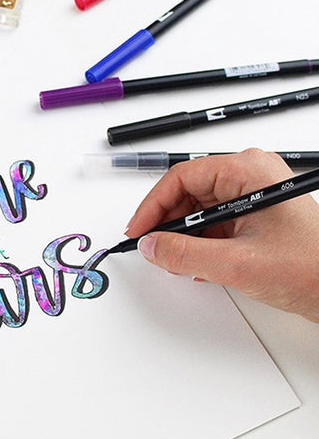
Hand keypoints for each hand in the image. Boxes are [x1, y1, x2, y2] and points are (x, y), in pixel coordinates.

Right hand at [124, 148, 318, 322]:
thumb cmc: (315, 267)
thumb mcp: (238, 263)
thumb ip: (185, 255)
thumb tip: (151, 246)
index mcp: (248, 171)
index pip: (182, 177)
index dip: (153, 205)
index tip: (138, 230)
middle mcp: (249, 178)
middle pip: (188, 192)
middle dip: (167, 223)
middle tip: (152, 247)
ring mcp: (251, 198)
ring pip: (198, 210)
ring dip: (182, 236)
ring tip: (175, 260)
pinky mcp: (253, 219)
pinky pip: (212, 224)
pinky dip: (198, 244)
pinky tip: (196, 264)